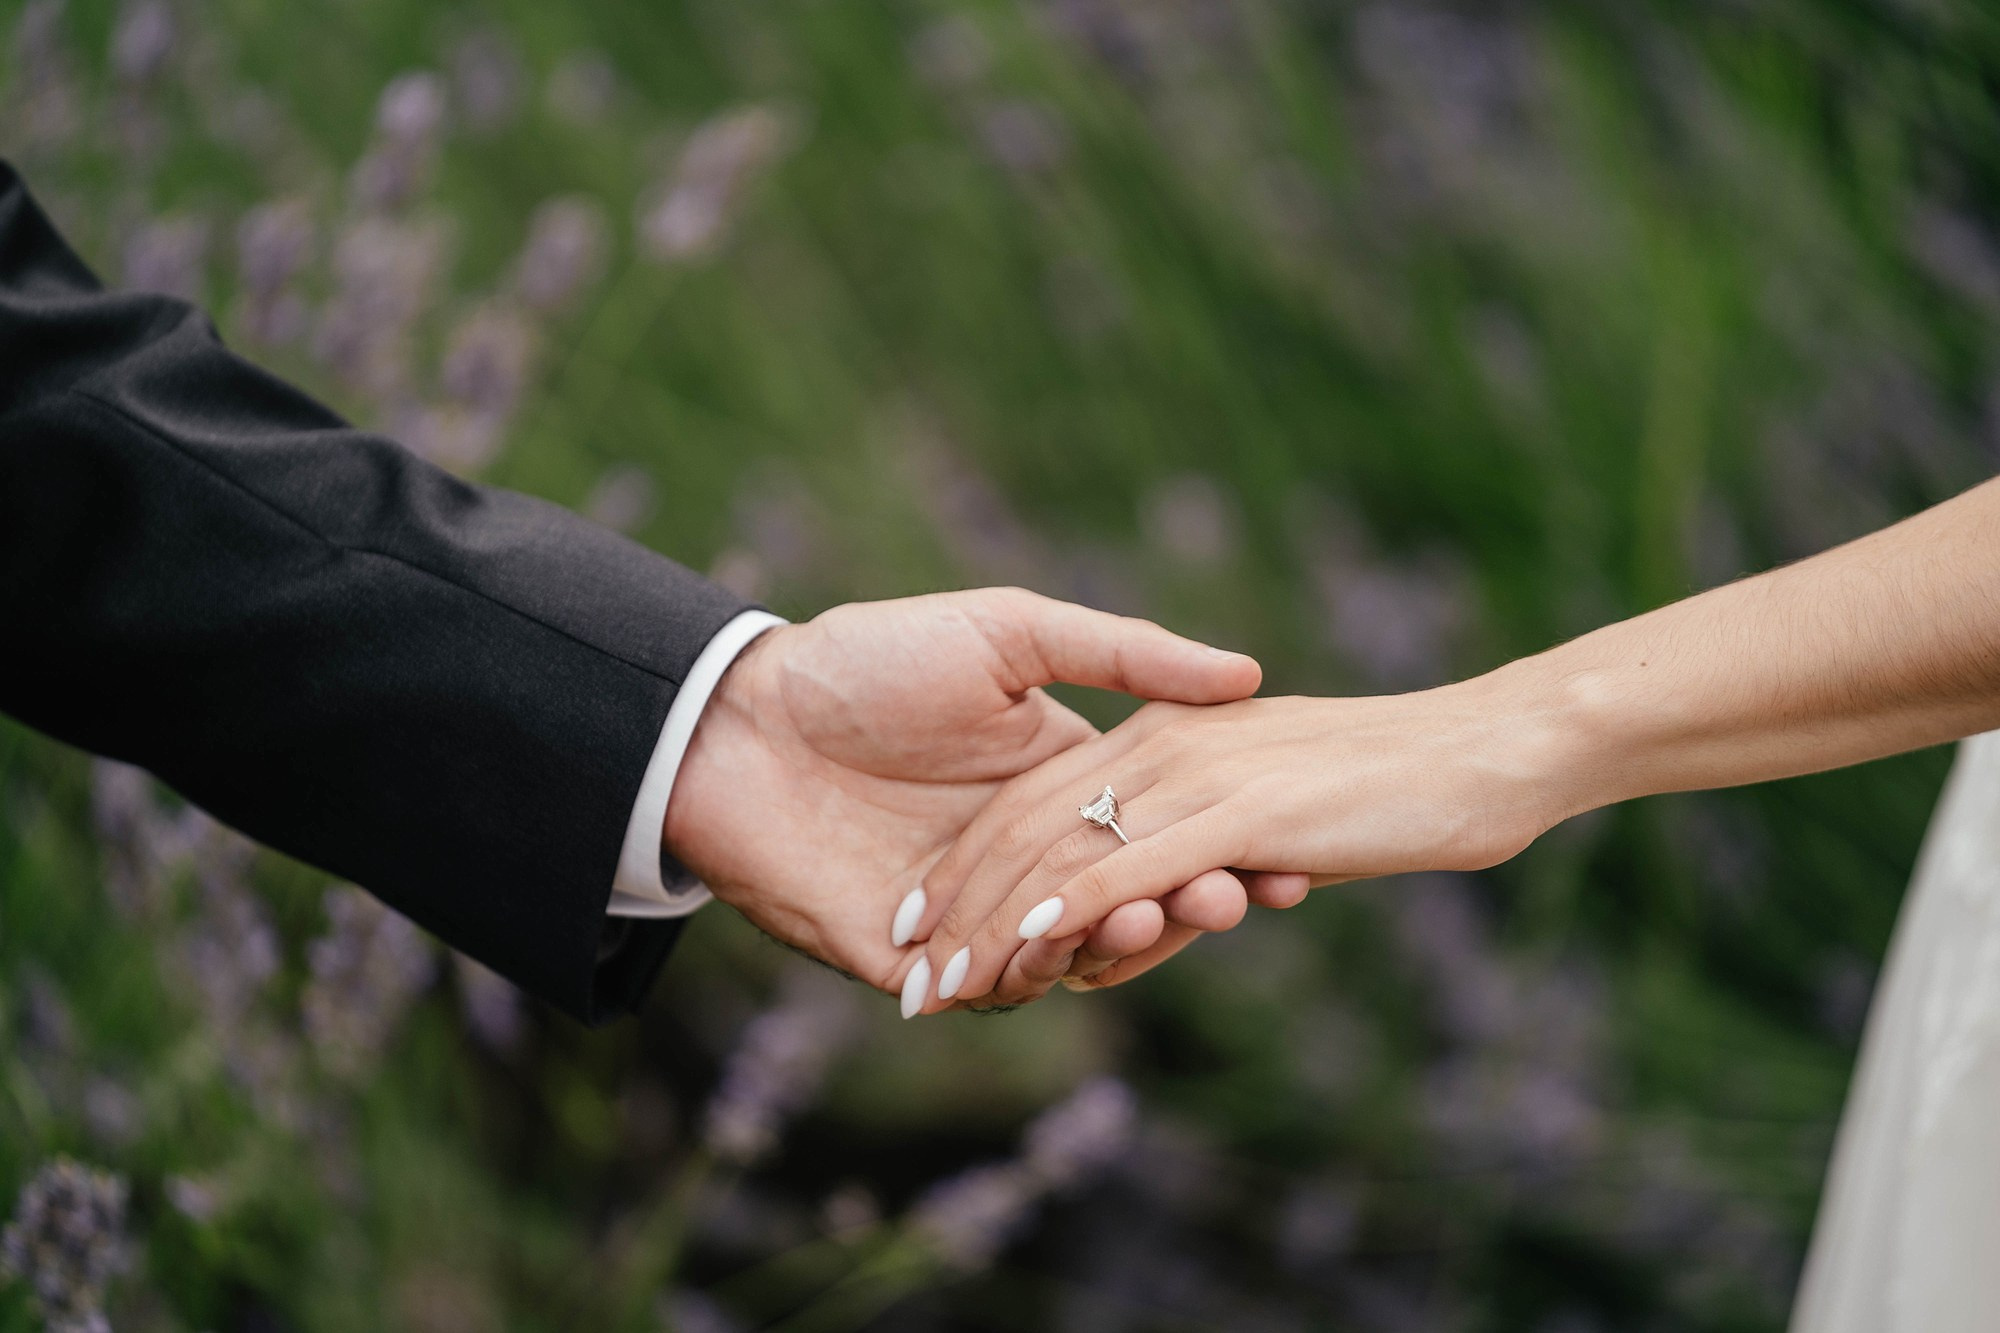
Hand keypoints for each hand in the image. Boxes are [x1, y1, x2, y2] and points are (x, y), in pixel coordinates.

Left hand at [662, 588, 1275, 1007]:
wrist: (738, 719)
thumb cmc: (868, 661)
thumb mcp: (1007, 632)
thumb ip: (1120, 653)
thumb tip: (1245, 674)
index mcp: (1056, 778)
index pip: (1156, 829)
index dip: (1217, 844)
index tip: (1283, 852)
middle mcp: (1024, 851)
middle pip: (1127, 899)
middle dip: (1188, 903)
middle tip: (1234, 895)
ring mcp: (971, 908)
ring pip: (1071, 950)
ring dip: (1123, 940)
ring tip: (1158, 915)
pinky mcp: (915, 958)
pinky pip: (994, 983)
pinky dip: (1038, 972)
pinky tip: (1070, 945)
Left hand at [899, 679, 1571, 1014]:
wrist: (1490, 743)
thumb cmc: (1397, 777)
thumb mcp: (1280, 805)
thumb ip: (1215, 838)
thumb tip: (1184, 897)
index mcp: (1164, 736)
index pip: (1042, 804)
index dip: (978, 869)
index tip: (931, 932)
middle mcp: (1164, 747)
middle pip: (1028, 828)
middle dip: (962, 908)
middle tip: (915, 979)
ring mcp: (1199, 773)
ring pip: (1066, 847)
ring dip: (998, 922)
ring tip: (946, 984)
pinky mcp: (1241, 807)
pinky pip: (1137, 856)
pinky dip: (1077, 898)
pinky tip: (1035, 939)